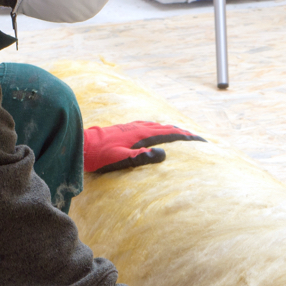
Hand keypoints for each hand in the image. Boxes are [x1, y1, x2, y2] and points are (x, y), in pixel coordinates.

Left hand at [83, 121, 205, 173]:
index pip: (171, 134)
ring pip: (159, 126)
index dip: (188, 138)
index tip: (202, 141)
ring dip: (173, 129)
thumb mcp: (122, 159)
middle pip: (168, 128)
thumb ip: (142, 157)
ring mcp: (133, 127)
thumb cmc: (102, 157)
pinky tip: (159, 130)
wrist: (84, 146)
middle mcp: (140, 128)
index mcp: (142, 136)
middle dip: (184, 133)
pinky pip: (150, 126)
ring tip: (183, 134)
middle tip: (199, 139)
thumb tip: (164, 154)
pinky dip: (161, 128)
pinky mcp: (127, 128)